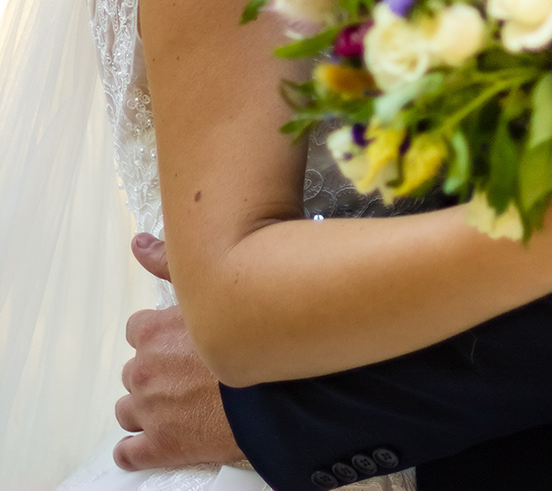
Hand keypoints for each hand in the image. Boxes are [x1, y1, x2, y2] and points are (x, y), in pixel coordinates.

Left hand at [113, 234, 243, 471]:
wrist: (276, 388)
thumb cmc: (250, 335)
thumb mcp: (209, 288)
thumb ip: (167, 265)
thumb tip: (138, 243)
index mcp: (152, 333)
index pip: (138, 332)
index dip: (160, 337)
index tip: (181, 342)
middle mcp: (143, 371)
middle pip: (135, 371)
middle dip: (156, 373)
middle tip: (190, 373)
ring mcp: (149, 412)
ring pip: (129, 410)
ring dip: (148, 408)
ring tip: (179, 406)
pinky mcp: (160, 447)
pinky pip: (129, 453)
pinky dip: (136, 449)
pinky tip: (154, 442)